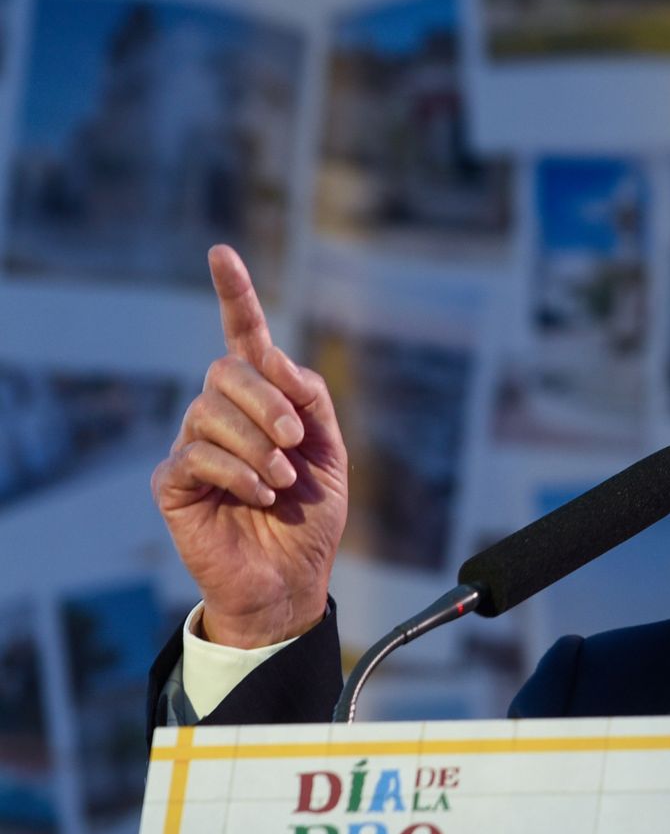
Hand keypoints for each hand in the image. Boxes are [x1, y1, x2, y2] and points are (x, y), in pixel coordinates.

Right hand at [152, 246, 348, 648]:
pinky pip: (197, 455)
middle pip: (228, 372)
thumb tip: (276, 359)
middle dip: (268, 403)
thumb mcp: (330, 452)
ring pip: (211, 413)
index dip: (235, 294)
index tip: (222, 254)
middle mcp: (222, 415)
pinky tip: (257, 496)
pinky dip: (237, 474)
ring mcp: (194, 445)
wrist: (292, 579)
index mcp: (263, 402)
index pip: (244, 337)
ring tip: (281, 483)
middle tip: (295, 444)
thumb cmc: (310, 518)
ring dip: (258, 448)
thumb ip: (310, 400)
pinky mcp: (175, 482)